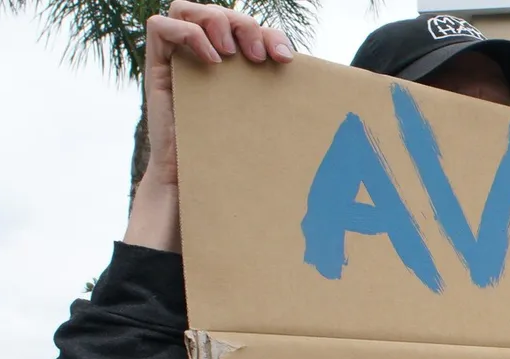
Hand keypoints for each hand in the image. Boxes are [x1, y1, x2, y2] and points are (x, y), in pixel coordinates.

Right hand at [125, 0, 293, 251]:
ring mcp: (179, 60)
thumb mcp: (266, 131)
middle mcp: (204, 57)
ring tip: (230, 54)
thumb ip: (288, 116)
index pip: (252, 29)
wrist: (193, 188)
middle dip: (246, 26)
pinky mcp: (157, 68)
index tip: (287, 60)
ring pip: (189, 9)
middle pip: (223, 13)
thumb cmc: (233, 164)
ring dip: (216, 21)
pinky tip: (210, 59)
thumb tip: (352, 131)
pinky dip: (186, 33)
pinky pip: (160, 26)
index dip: (271, 34)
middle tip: (260, 57)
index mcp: (233, 68)